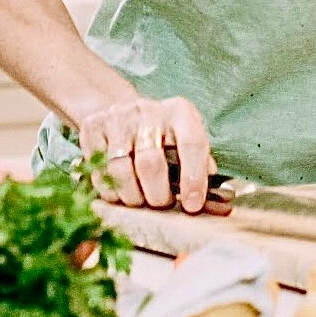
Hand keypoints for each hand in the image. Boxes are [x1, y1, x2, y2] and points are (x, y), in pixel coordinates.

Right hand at [73, 94, 215, 212]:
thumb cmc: (164, 137)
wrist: (123, 112)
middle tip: (161, 204)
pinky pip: (98, 170)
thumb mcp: (188, 143)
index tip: (192, 205)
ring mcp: (118, 118)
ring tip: (141, 201)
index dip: (193, 178)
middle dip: (157, 195)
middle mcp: (149, 110)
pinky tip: (120, 192)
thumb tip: (222, 205)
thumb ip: (203, 170)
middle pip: (151, 163)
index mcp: (181, 112)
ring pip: (121, 170)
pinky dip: (110, 190)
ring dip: (132, 197)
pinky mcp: (92, 128)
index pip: (192, 144)